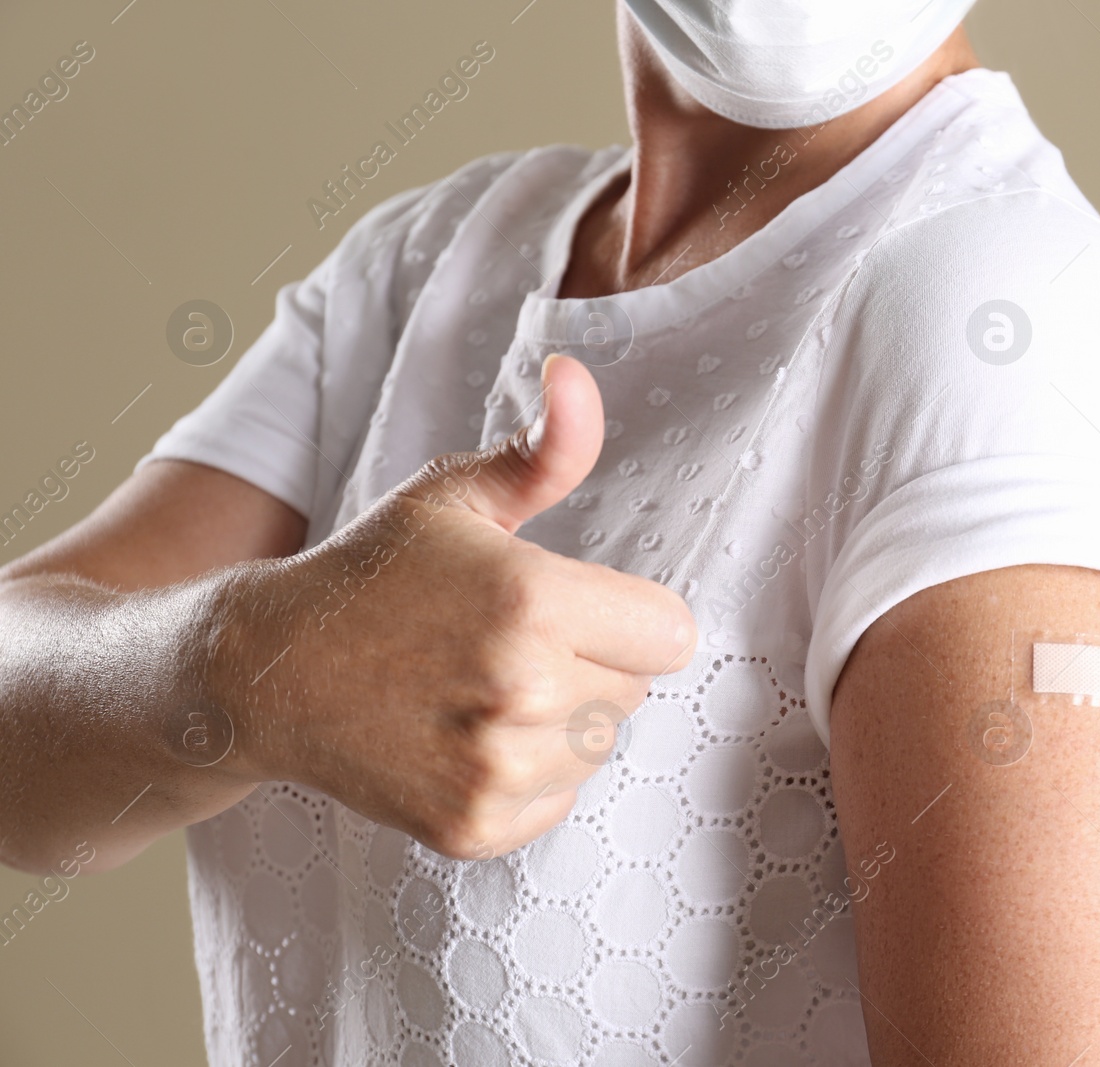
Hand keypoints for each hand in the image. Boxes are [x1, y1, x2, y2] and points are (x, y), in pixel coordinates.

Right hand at [210, 354, 695, 858]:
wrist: (268, 674)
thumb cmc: (373, 576)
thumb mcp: (453, 498)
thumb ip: (542, 450)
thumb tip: (577, 375)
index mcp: (534, 602)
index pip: (671, 634)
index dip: (630, 616)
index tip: (576, 607)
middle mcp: (523, 692)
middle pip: (637, 689)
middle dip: (593, 663)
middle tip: (509, 645)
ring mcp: (495, 768)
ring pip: (599, 745)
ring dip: (563, 721)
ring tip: (482, 690)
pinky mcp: (473, 826)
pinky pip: (559, 800)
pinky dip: (529, 777)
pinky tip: (465, 738)